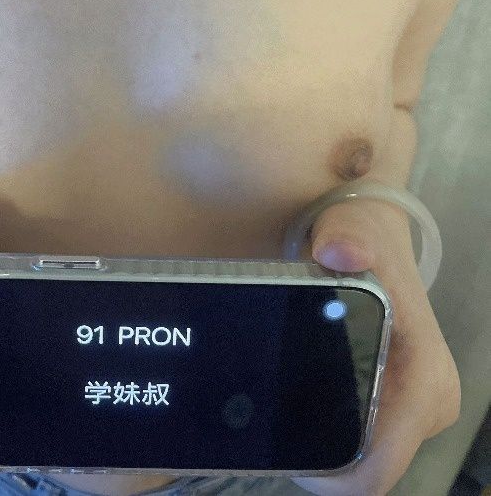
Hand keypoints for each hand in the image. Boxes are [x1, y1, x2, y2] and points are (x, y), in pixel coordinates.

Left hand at [290, 198, 460, 495]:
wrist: (371, 232)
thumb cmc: (363, 233)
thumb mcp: (352, 225)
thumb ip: (347, 235)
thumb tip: (339, 251)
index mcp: (425, 381)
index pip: (379, 466)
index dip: (331, 473)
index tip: (281, 448)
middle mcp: (428, 405)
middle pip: (367, 468)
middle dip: (320, 456)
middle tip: (268, 424)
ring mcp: (414, 409)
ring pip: (362, 455)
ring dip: (322, 442)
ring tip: (276, 408)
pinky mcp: (397, 405)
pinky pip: (362, 438)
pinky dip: (331, 429)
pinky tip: (296, 403)